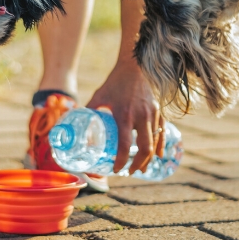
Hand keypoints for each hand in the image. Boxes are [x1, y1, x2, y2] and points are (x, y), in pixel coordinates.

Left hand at [87, 57, 163, 173]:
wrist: (135, 66)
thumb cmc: (115, 81)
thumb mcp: (99, 95)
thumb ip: (89, 109)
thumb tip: (76, 122)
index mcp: (124, 115)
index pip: (125, 145)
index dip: (122, 161)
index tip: (116, 169)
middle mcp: (141, 117)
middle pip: (145, 149)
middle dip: (138, 164)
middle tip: (130, 172)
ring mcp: (152, 114)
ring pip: (155, 143)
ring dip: (149, 158)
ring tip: (141, 169)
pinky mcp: (159, 111)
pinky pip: (162, 133)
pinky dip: (161, 146)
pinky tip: (159, 155)